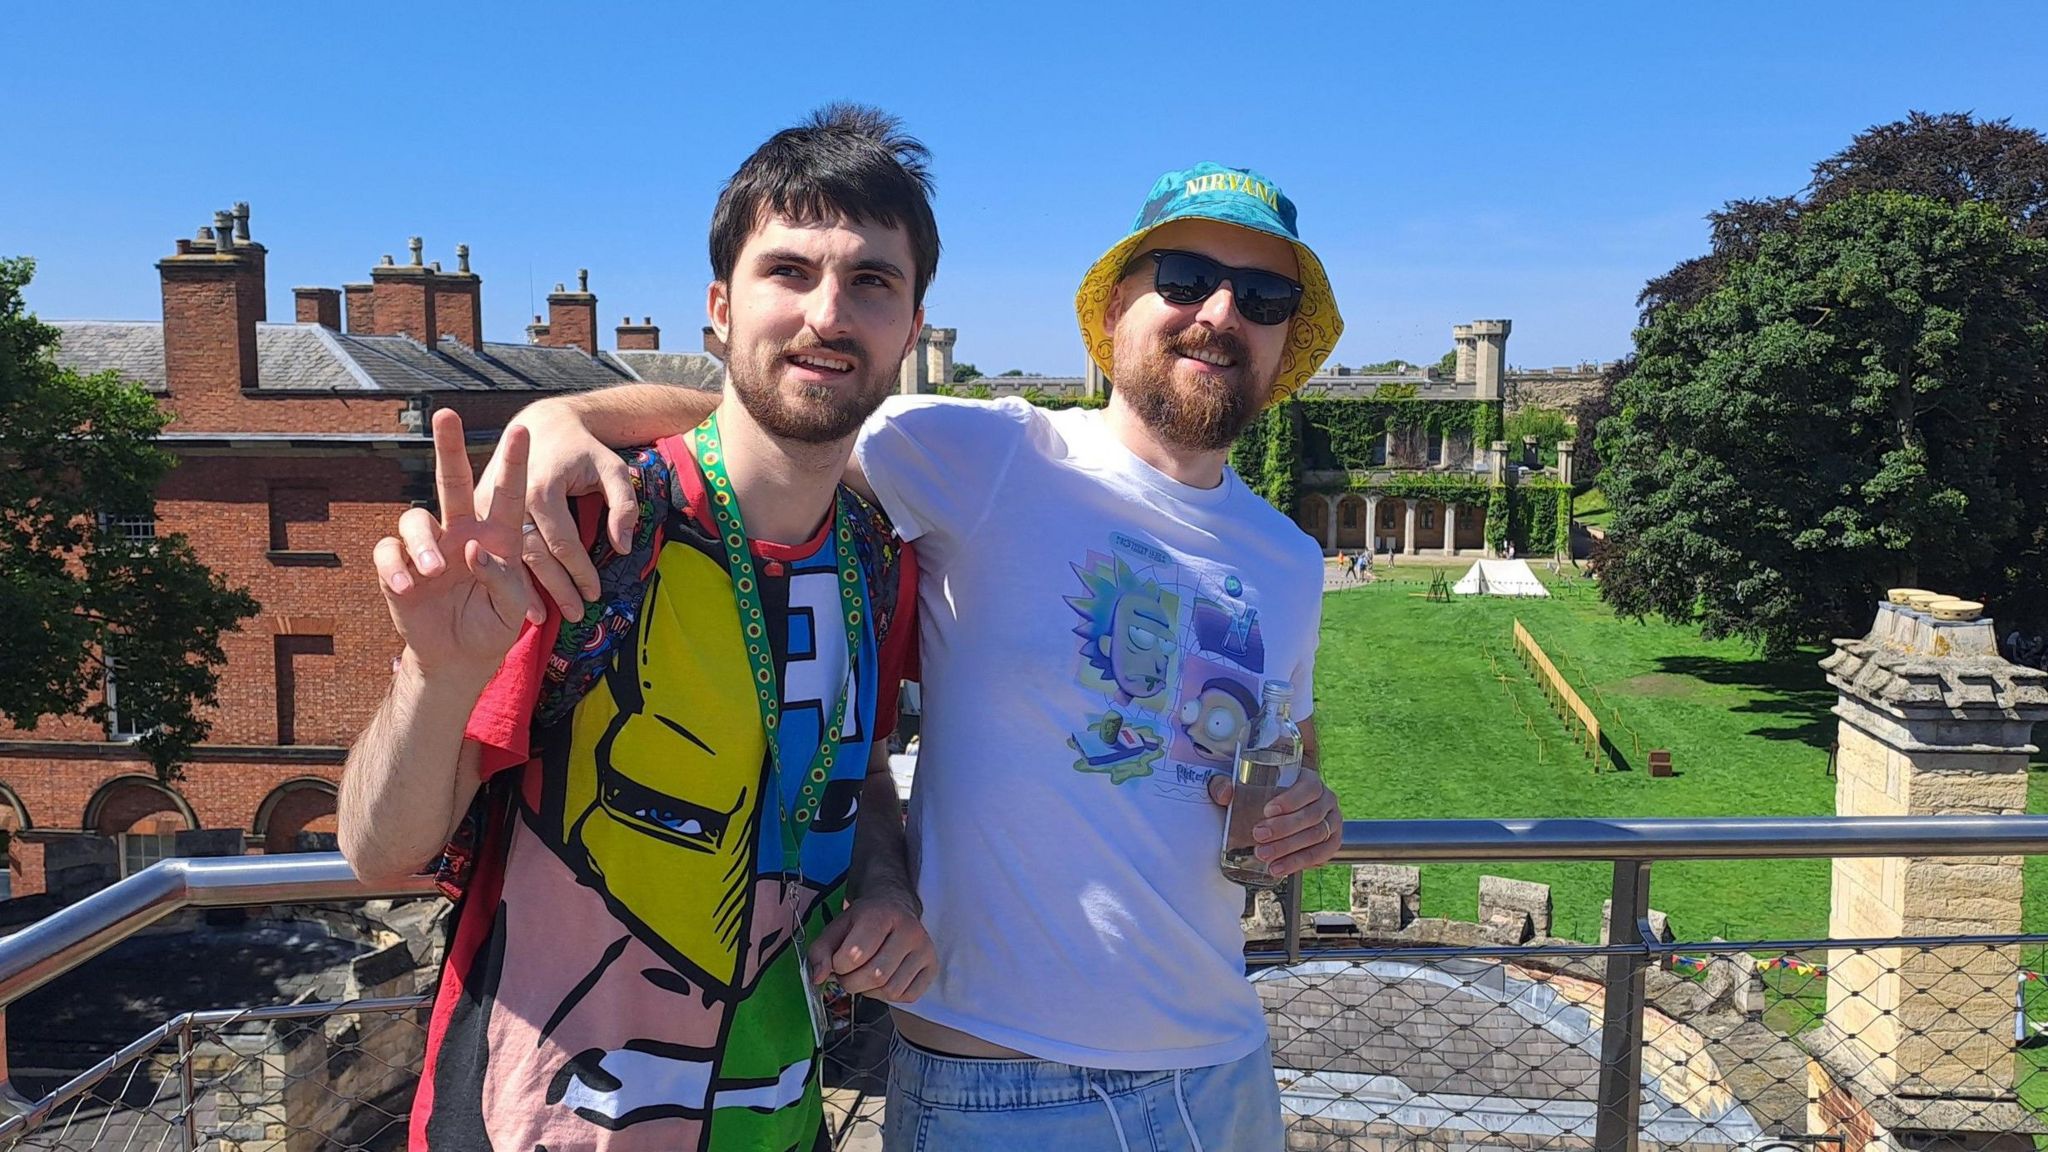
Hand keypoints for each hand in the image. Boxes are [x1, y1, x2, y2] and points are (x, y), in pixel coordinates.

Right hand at [374, 410, 541, 682]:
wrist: (459, 658)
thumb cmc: (492, 626)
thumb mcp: (512, 609)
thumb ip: (503, 580)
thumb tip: (473, 550)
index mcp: (496, 537)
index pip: (508, 495)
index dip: (514, 464)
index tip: (523, 431)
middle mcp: (460, 532)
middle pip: (453, 481)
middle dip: (449, 447)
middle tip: (447, 415)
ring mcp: (427, 547)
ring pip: (415, 517)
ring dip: (422, 542)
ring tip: (432, 571)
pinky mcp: (398, 567)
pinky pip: (387, 551)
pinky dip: (394, 566)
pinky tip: (407, 586)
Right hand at [475, 399, 638, 614]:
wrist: (540, 424)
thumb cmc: (580, 449)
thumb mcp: (611, 468)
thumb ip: (624, 505)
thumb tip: (621, 546)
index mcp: (542, 489)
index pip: (564, 543)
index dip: (581, 572)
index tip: (596, 593)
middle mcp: (510, 500)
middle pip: (536, 557)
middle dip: (557, 589)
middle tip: (577, 614)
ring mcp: (487, 506)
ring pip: (510, 558)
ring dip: (528, 591)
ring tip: (546, 619)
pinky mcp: (476, 511)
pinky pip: (492, 551)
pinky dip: (506, 577)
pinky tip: (516, 601)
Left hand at [805, 893, 935, 1002]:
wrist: (894, 907)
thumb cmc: (863, 920)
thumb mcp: (836, 927)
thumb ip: (820, 951)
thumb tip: (818, 978)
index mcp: (881, 915)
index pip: (855, 955)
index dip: (838, 965)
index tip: (837, 961)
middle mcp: (909, 931)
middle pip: (875, 975)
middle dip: (852, 982)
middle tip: (848, 973)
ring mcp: (925, 949)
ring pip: (891, 990)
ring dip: (870, 991)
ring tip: (865, 975)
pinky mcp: (932, 966)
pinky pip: (907, 996)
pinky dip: (889, 996)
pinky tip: (883, 979)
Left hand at [1208, 768, 1342, 877]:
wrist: (1282, 812)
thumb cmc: (1262, 794)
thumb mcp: (1242, 785)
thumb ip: (1225, 784)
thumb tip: (1224, 793)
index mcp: (1308, 779)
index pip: (1308, 787)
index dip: (1291, 799)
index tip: (1267, 811)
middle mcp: (1326, 798)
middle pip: (1311, 815)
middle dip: (1284, 829)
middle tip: (1258, 837)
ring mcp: (1332, 820)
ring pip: (1317, 836)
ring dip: (1290, 849)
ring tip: (1266, 857)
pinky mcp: (1332, 841)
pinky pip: (1323, 853)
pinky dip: (1301, 862)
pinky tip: (1280, 868)